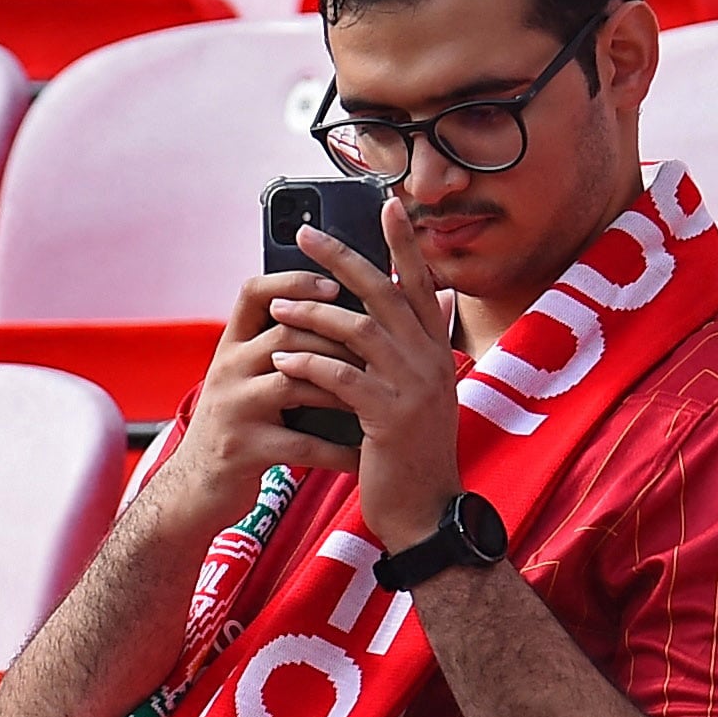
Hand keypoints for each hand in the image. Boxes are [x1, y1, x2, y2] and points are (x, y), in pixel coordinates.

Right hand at [155, 264, 365, 527]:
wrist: (193, 488)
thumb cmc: (236, 428)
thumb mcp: (245, 381)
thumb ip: (277, 352)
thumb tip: (338, 319)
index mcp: (231, 347)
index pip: (254, 293)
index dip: (294, 281)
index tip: (336, 284)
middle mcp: (227, 370)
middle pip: (285, 334)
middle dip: (338, 340)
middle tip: (381, 352)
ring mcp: (232, 409)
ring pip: (294, 382)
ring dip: (343, 390)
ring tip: (378, 398)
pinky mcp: (242, 449)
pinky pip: (302, 445)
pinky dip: (338, 452)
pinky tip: (364, 457)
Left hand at [269, 210, 465, 539]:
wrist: (424, 512)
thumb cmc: (410, 452)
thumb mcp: (423, 393)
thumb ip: (421, 346)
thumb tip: (439, 297)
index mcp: (437, 351)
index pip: (422, 283)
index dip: (405, 243)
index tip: (387, 204)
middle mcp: (432, 361)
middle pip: (386, 292)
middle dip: (343, 259)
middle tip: (306, 235)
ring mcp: (415, 389)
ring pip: (361, 331)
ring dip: (314, 314)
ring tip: (278, 308)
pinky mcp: (390, 419)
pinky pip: (344, 379)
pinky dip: (310, 366)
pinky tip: (281, 360)